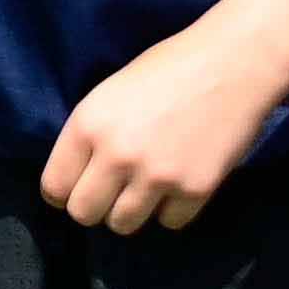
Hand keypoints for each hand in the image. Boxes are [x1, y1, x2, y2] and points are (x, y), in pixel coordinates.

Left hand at [39, 20, 288, 231]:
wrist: (234, 63)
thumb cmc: (170, 67)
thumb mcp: (111, 93)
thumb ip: (90, 136)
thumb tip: (78, 177)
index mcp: (88, 125)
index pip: (53, 187)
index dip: (63, 191)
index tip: (77, 188)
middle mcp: (116, 155)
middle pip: (84, 214)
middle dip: (95, 206)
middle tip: (113, 191)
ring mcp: (157, 176)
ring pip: (123, 225)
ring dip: (132, 211)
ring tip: (147, 186)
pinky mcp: (195, 190)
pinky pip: (169, 222)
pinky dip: (173, 209)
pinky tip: (180, 181)